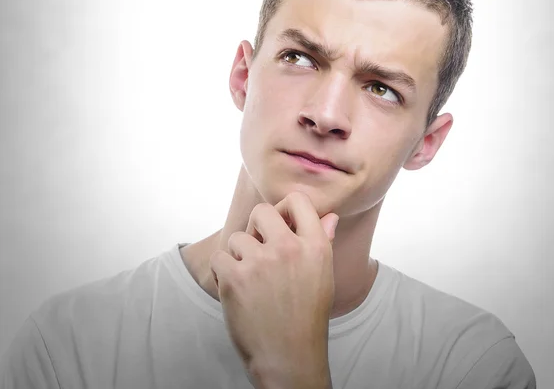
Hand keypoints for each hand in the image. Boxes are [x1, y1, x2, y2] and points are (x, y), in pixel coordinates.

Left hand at [209, 191, 338, 387]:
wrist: (289, 357)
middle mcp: (289, 248)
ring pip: (237, 238)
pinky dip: (221, 271)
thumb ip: (323, 242)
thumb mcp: (323, 275)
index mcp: (315, 245)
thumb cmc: (307, 316)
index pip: (298, 200)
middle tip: (259, 249)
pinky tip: (233, 286)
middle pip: (262, 211)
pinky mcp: (235, 278)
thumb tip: (330, 217)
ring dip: (238, 256)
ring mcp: (261, 262)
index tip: (280, 224)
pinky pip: (219, 257)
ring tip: (249, 278)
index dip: (284, 208)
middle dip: (256, 227)